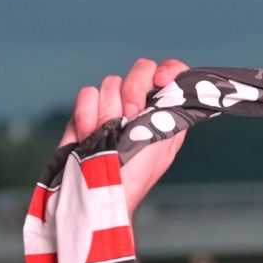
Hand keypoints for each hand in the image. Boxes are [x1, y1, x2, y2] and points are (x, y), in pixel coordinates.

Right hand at [58, 57, 190, 214]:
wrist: (96, 192)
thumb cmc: (135, 175)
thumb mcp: (164, 142)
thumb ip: (172, 109)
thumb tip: (176, 84)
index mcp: (164, 112)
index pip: (172, 74)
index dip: (168, 70)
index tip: (161, 81)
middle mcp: (140, 106)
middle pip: (141, 70)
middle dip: (134, 90)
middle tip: (129, 116)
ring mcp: (112, 108)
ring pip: (111, 83)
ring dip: (108, 112)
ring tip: (106, 138)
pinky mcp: (86, 113)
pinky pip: (87, 94)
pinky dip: (86, 115)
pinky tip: (88, 136)